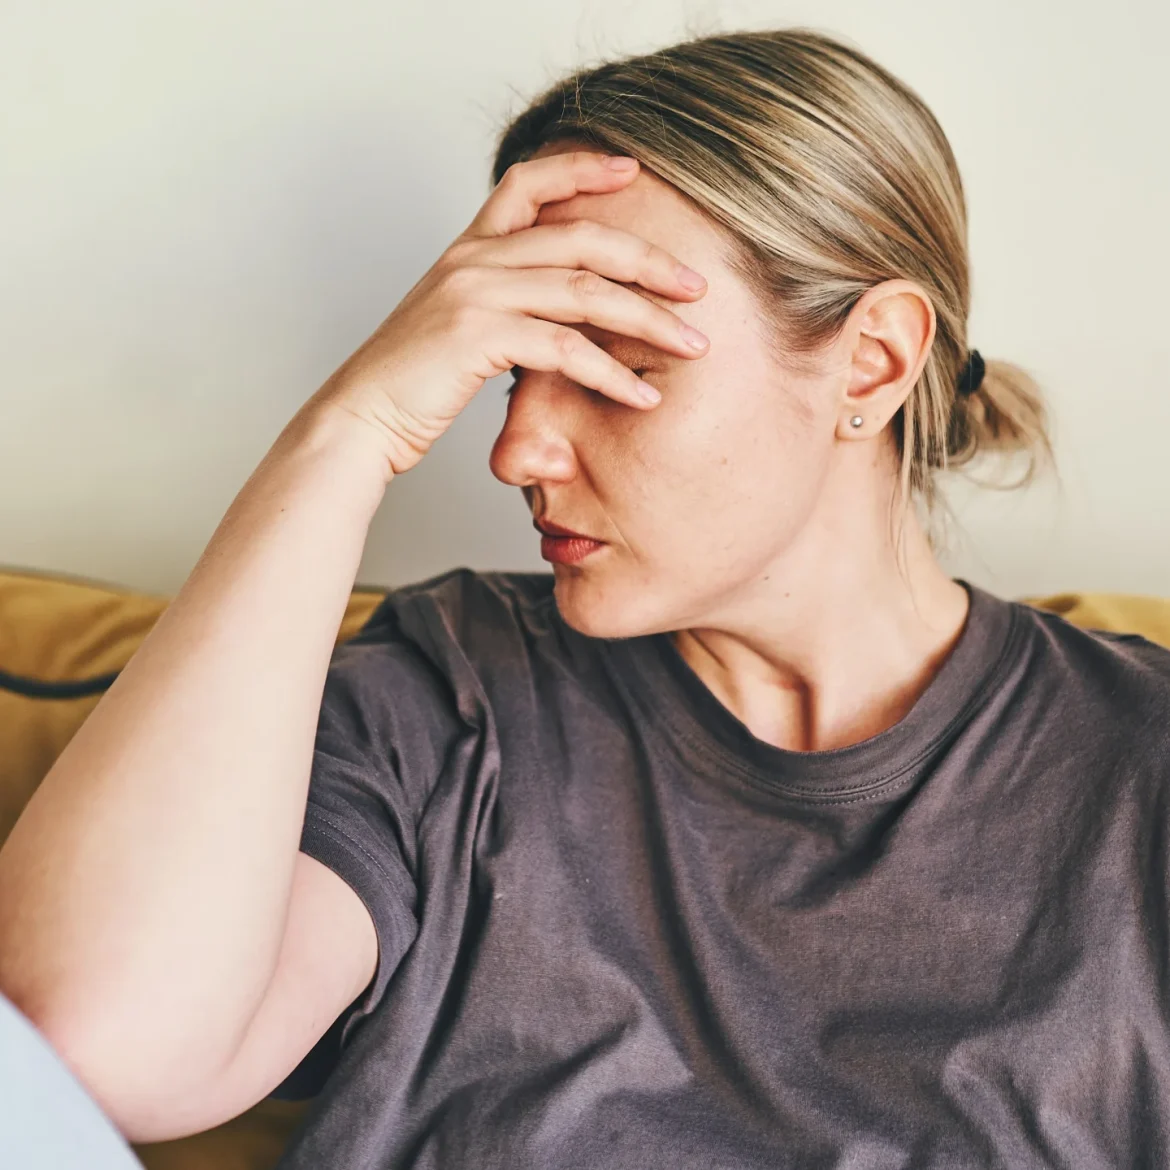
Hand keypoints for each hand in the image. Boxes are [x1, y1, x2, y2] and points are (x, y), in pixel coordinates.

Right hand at [314, 149, 709, 476]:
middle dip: (649, 260)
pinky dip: (613, 373)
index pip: (529, 183)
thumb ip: (506, 306)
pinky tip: (643, 395)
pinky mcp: (477, 336)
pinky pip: (565, 347)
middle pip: (581, 237)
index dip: (583, 169)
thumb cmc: (411, 383)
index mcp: (468, 249)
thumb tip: (561, 317)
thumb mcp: (458, 326)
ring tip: (692, 345)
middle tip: (698, 287)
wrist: (359, 418)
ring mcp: (474, 293)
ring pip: (585, 290)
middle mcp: (473, 259)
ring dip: (649, 319)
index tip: (634, 171)